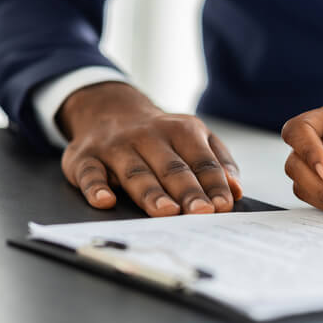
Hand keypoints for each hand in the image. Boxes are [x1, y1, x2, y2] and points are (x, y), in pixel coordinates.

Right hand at [58, 82, 241, 216]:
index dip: (214, 183)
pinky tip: (105, 201)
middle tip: (200, 212)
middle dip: (187, 191)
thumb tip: (236, 189)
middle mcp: (148, 136)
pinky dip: (96, 188)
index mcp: (181, 130)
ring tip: (166, 212)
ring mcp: (116, 147)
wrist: (109, 110)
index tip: (223, 205)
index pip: (202, 160)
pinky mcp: (86, 158)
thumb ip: (218, 161)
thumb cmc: (161, 136)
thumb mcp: (195, 137)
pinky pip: (90, 173)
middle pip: (172, 168)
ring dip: (151, 193)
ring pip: (136, 173)